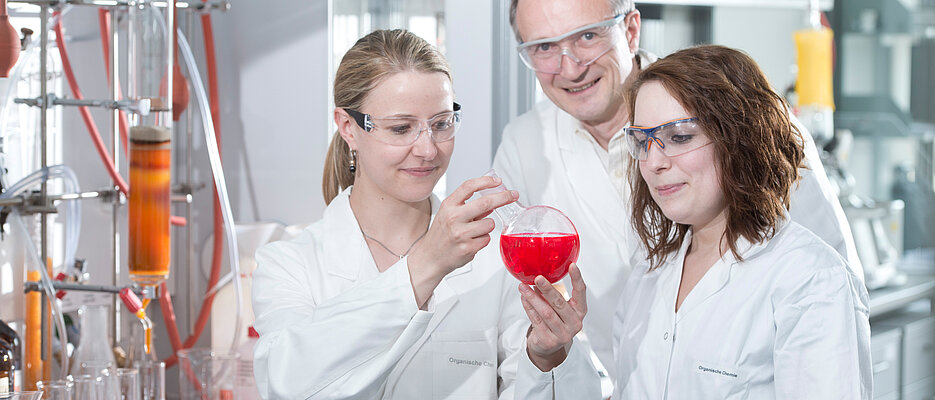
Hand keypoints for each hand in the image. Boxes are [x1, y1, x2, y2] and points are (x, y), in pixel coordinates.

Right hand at [407, 175, 517, 306]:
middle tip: (513, 195)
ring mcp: (460, 233)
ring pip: (489, 224)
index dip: (486, 181)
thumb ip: (468, 205)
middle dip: (504, 197)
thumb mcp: (449, 213)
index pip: (469, 186)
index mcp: (449, 205)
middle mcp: (454, 217)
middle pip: (486, 202)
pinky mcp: (467, 248)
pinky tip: (471, 242)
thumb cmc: (441, 234)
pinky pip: (487, 239)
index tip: (498, 181)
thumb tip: (491, 197)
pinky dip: (483, 239)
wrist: (430, 257)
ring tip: (474, 231)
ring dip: (487, 226)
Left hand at [520, 264, 586, 371]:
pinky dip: (528, 307)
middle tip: (538, 278)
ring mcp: (562, 334)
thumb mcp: (560, 308)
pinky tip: (524, 298)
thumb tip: (541, 275)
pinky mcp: (549, 340)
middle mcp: (574, 323)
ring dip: (533, 298)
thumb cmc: (556, 321)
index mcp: (580, 311)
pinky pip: (536, 320)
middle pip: (560, 303)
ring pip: (545, 312)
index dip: (577, 278)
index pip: (581, 292)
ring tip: (523, 287)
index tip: (572, 265)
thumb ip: (554, 294)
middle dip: (548, 289)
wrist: (549, 347)